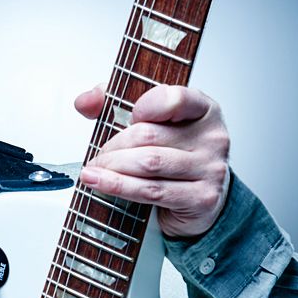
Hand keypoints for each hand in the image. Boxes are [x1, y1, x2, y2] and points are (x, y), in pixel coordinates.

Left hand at [74, 84, 230, 238]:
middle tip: (98, 156)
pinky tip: (102, 184)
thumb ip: (115, 103)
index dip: (145, 105)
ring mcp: (210, 168)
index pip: (175, 98)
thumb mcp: (149, 122)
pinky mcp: (201, 197)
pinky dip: (120, 187)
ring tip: (93, 171)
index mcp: (203, 109)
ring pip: (149, 164)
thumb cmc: (173, 155)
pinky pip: (152, 191)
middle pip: (149, 135)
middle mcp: (211, 137)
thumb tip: (86, 101)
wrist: (199, 198)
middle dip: (114, 146)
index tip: (129, 115)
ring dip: (112, 168)